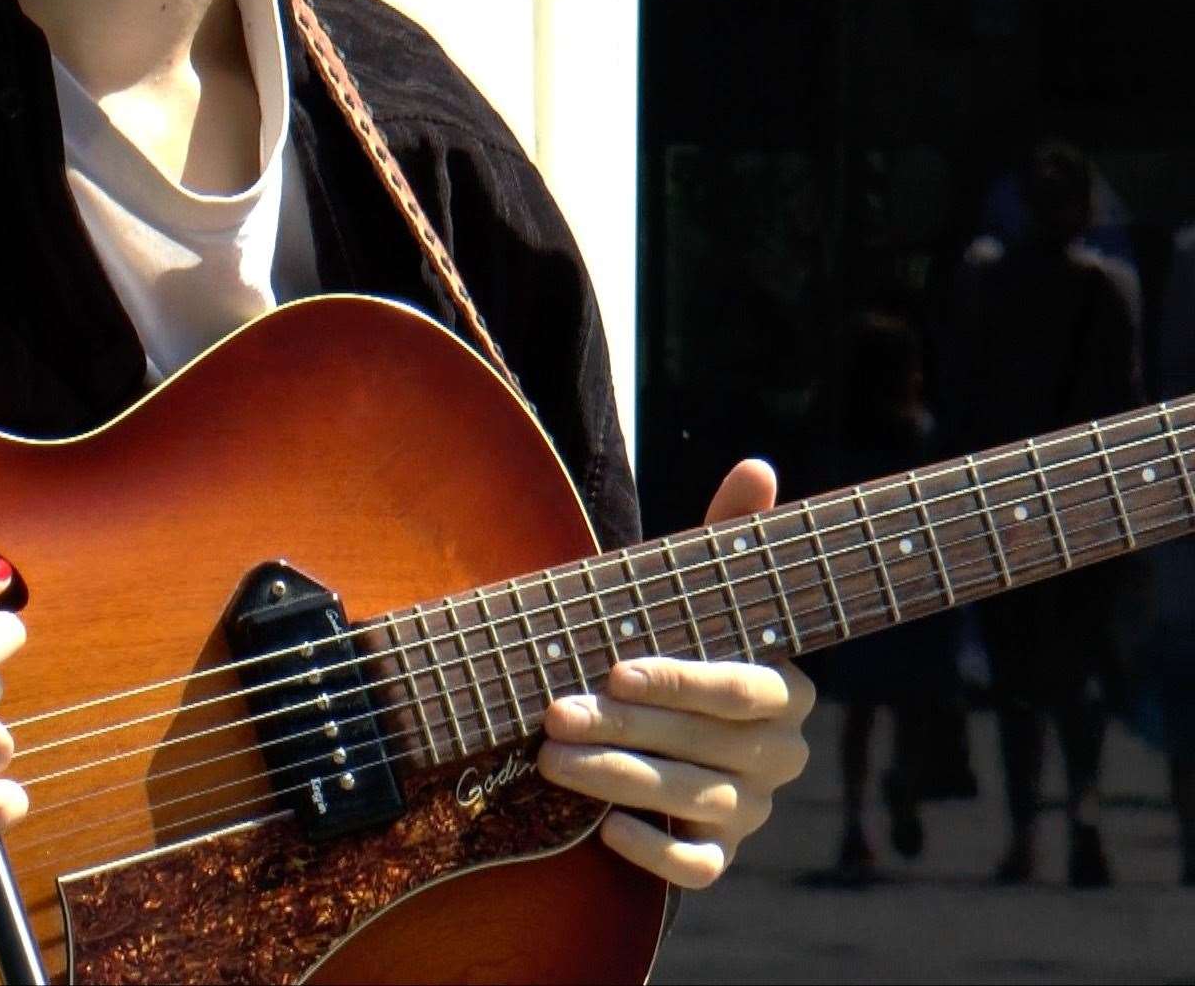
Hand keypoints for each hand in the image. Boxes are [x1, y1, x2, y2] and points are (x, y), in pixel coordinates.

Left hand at [536, 460, 815, 887]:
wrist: (658, 726)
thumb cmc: (674, 646)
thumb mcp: (693, 592)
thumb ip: (726, 536)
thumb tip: (758, 465)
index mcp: (784, 688)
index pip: (740, 689)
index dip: (679, 681)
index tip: (615, 670)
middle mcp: (779, 753)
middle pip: (707, 748)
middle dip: (623, 729)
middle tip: (552, 712)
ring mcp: (753, 809)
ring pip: (695, 803)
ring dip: (619, 780)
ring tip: (552, 758)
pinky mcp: (721, 855)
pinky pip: (699, 870)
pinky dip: (654, 853)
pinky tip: (605, 830)